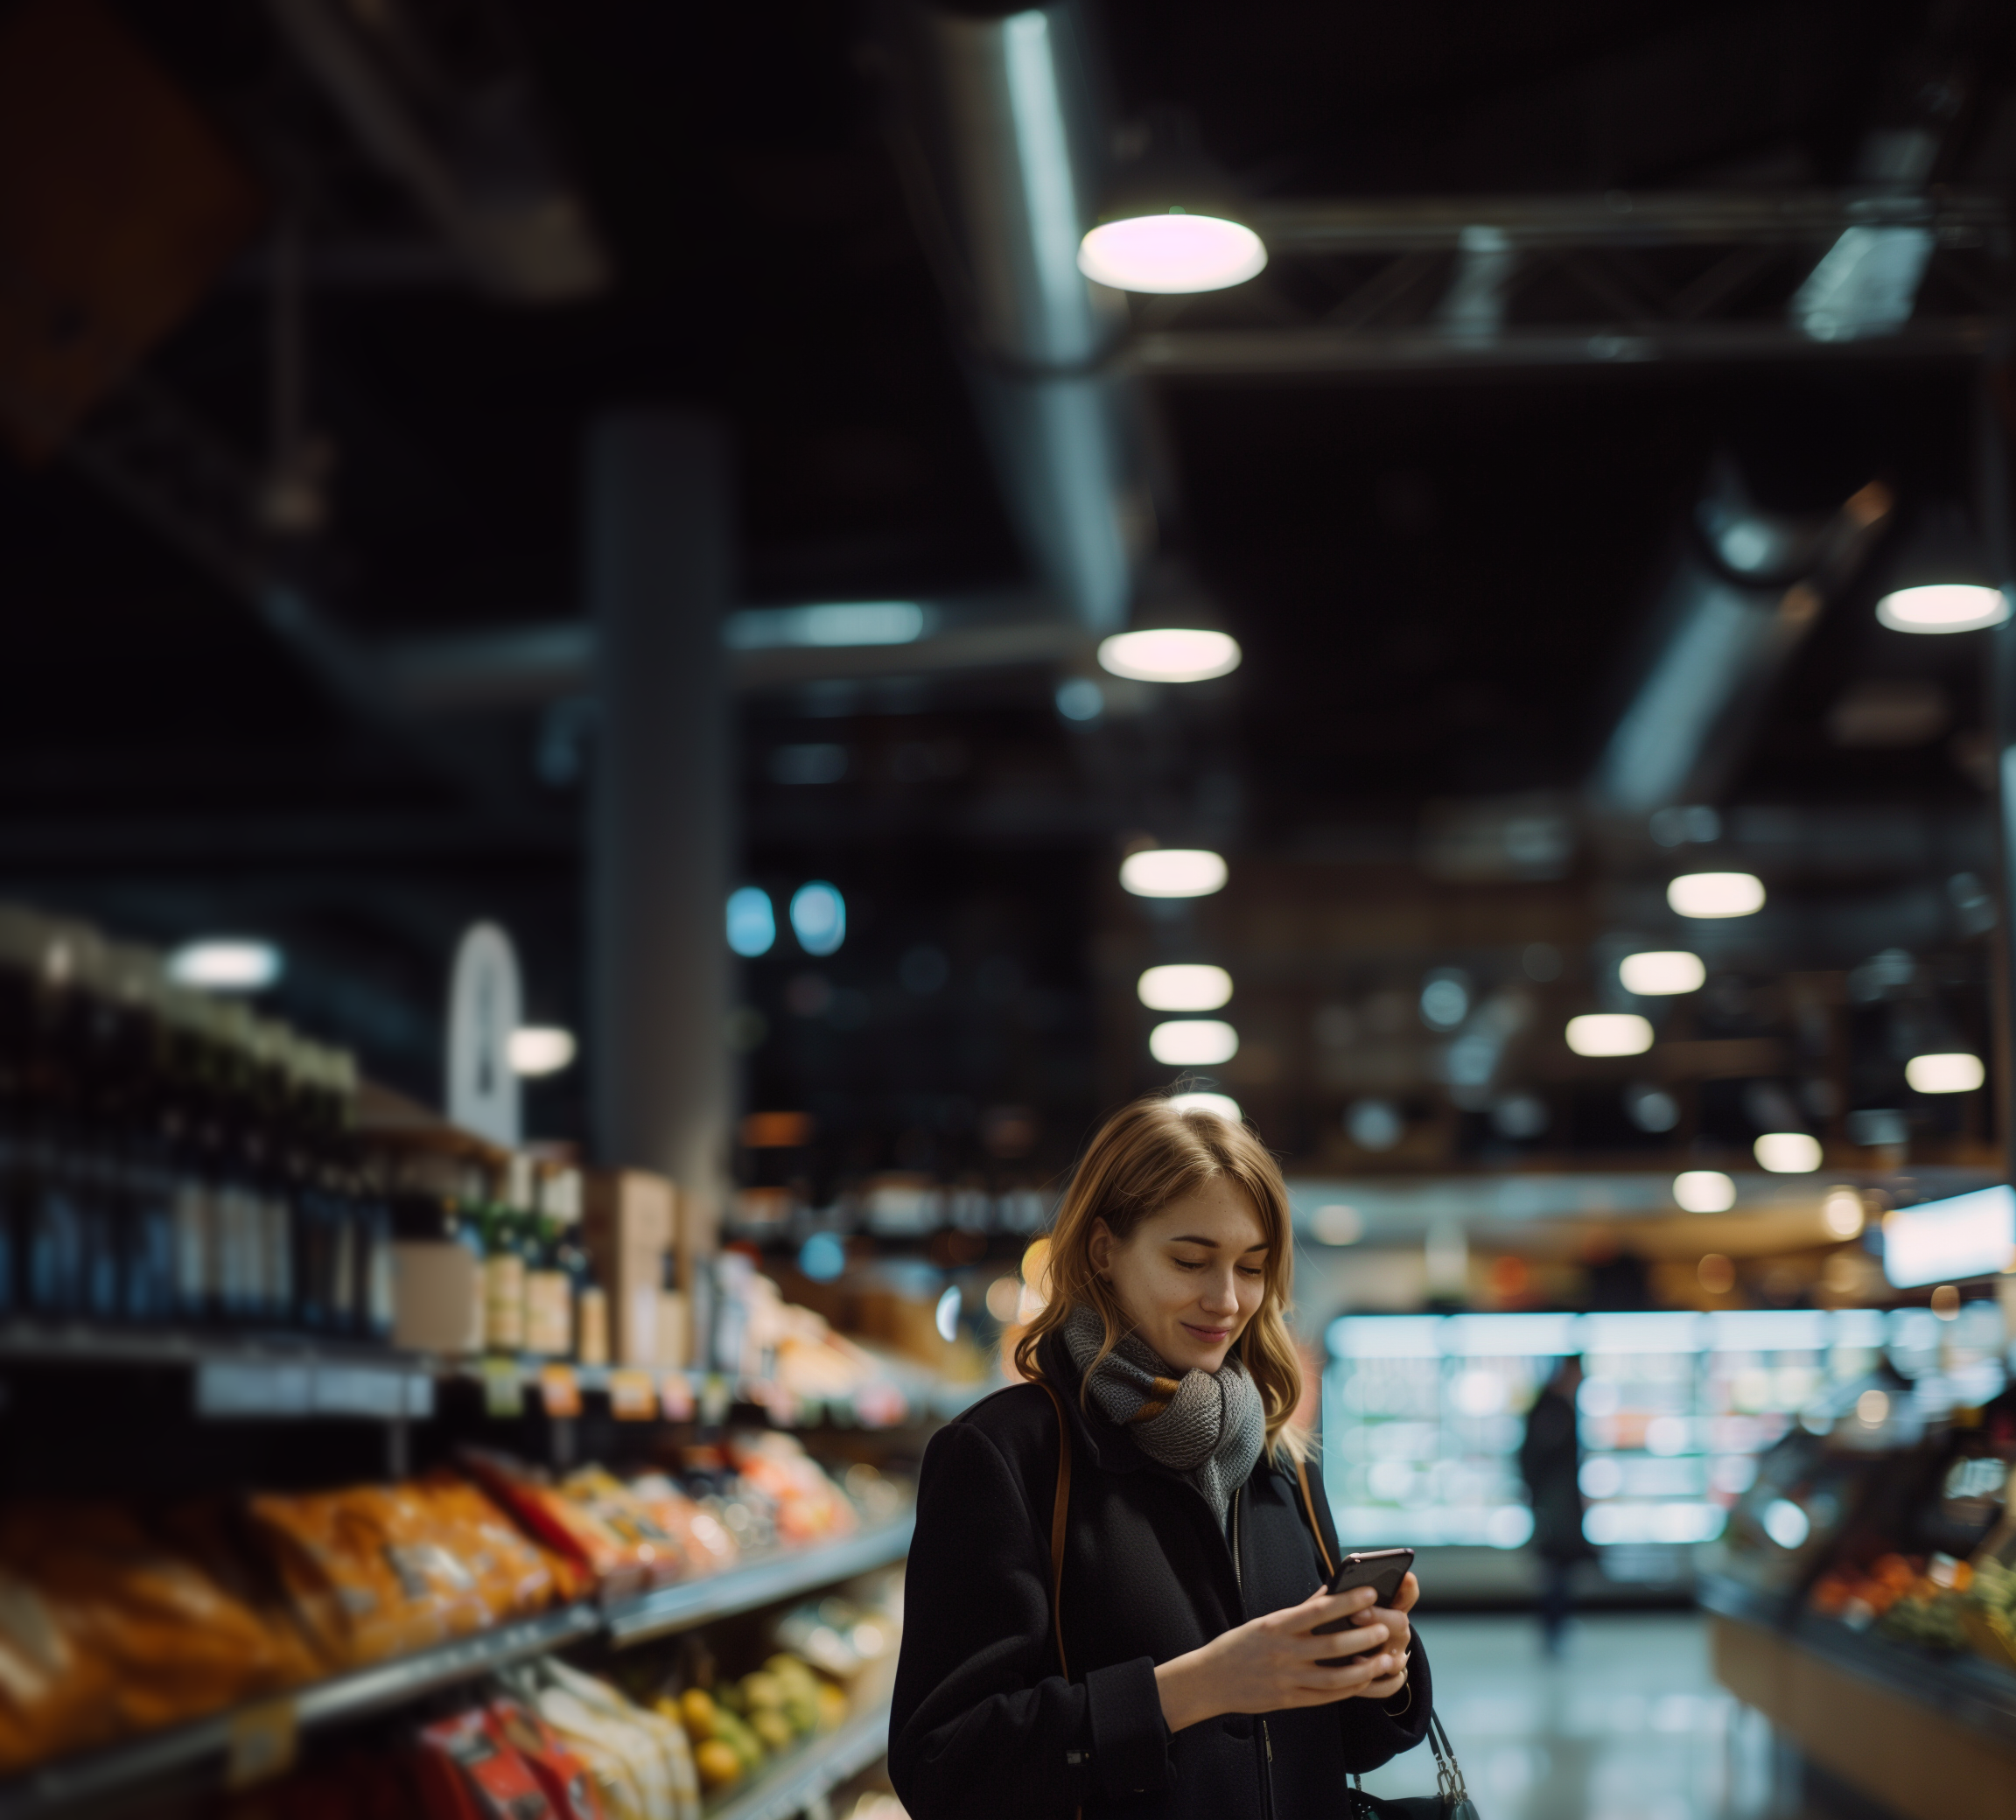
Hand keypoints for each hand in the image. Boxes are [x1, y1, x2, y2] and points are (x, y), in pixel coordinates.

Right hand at [1153, 1586, 1403, 1732]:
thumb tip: (1329, 1592)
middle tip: (1386, 1630)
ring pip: (1335, 1677)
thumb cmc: (1238, 1646)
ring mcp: (1287, 1680)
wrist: (1209, 1680)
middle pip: (1332, 1645)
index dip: (1347, 1601)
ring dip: (1364, 1669)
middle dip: (1364, 1637)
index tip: (1369, 1593)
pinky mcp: (1289, 1701)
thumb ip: (1299, 1611)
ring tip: (1385, 1660)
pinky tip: (1364, 1681)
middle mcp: (1283, 1653)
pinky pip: (1326, 1697)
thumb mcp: (1265, 1622)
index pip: (1317, 1610)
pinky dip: (1349, 1689)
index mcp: (1276, 1627)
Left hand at [1351, 1573, 1418, 1701]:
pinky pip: (1389, 1685)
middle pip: (1401, 1622)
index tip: (1399, 1577)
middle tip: (1355, 1615)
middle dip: (1378, 1617)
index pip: (1408, 1592)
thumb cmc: (1343, 1621)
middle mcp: (1398, 1631)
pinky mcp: (1389, 1678)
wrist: (1344, 1653)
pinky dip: (1373, 1685)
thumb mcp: (1344, 1606)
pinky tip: (1356, 1680)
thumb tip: (1328, 1591)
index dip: (1407, 1585)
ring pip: (1396, 1659)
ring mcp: (1396, 1655)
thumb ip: (1341, 1598)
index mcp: (1390, 1607)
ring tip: (1354, 1658)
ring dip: (1376, 1659)